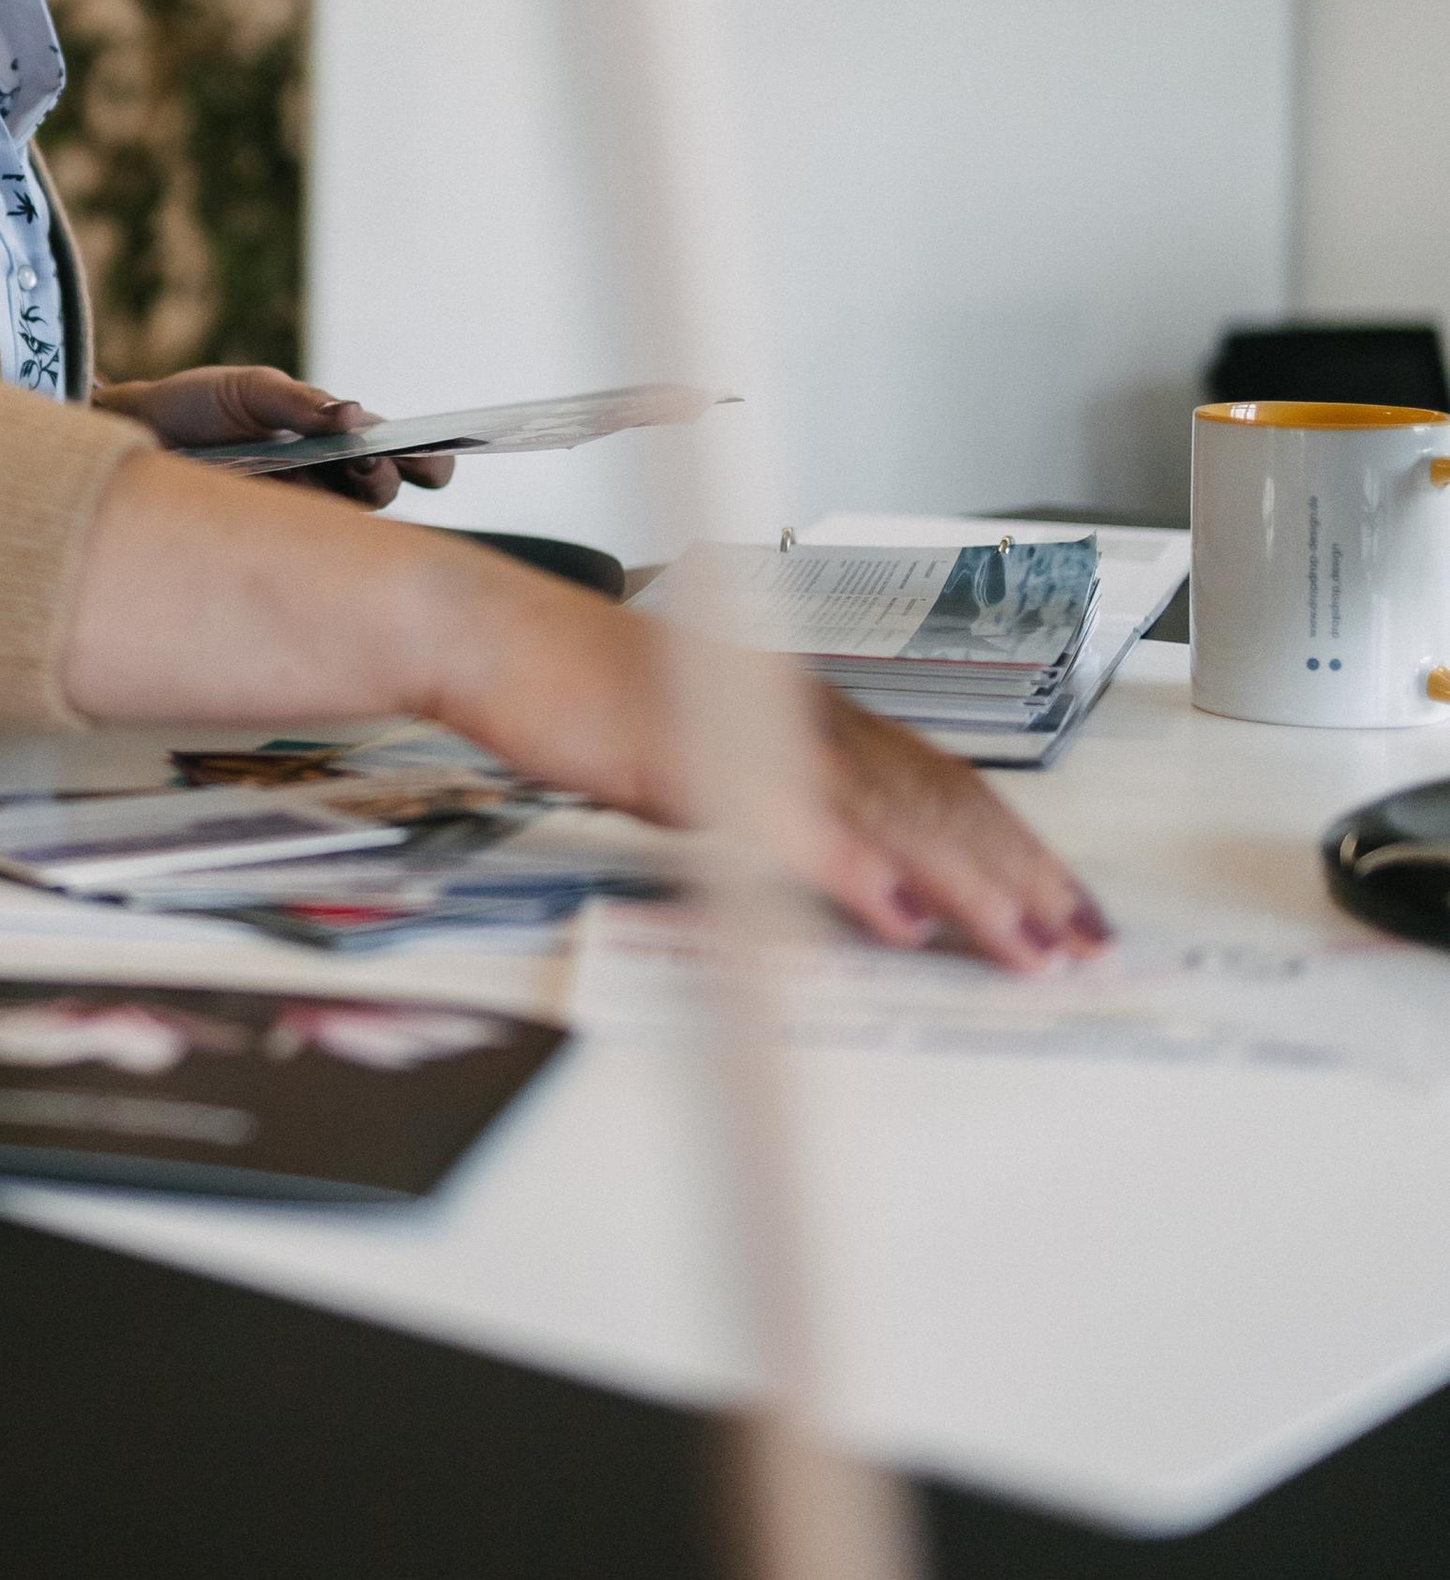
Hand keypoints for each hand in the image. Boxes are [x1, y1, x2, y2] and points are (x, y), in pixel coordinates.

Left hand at [91, 365, 456, 509]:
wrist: (136, 434)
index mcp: (330, 437)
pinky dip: (319, 530)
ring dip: (359, 496)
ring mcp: (296, 509)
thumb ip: (298, 401)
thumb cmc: (196, 405)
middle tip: (378, 462)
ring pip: (350, 518)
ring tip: (355, 473)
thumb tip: (352, 414)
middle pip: (381, 490)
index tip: (436, 460)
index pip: (392, 453)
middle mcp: (323, 477)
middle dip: (392, 477)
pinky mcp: (265, 535)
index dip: (425, 459)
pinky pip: (306, 544)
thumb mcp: (247, 390)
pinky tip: (314, 507)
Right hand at [423, 555, 1110, 968]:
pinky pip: (790, 823)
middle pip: (938, 798)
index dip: (1011, 843)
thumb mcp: (696, 762)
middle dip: (1023, 875)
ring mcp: (752, 733)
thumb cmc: (579, 692)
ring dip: (969, 885)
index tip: (1065, 903)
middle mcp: (797, 716)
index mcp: (803, 714)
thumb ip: (769, 811)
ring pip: (888, 815)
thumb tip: (840, 876)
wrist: (493, 634)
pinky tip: (900, 915)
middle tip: (1087, 943)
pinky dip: (855, 872)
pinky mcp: (698, 759)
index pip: (936, 780)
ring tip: (1031, 945)